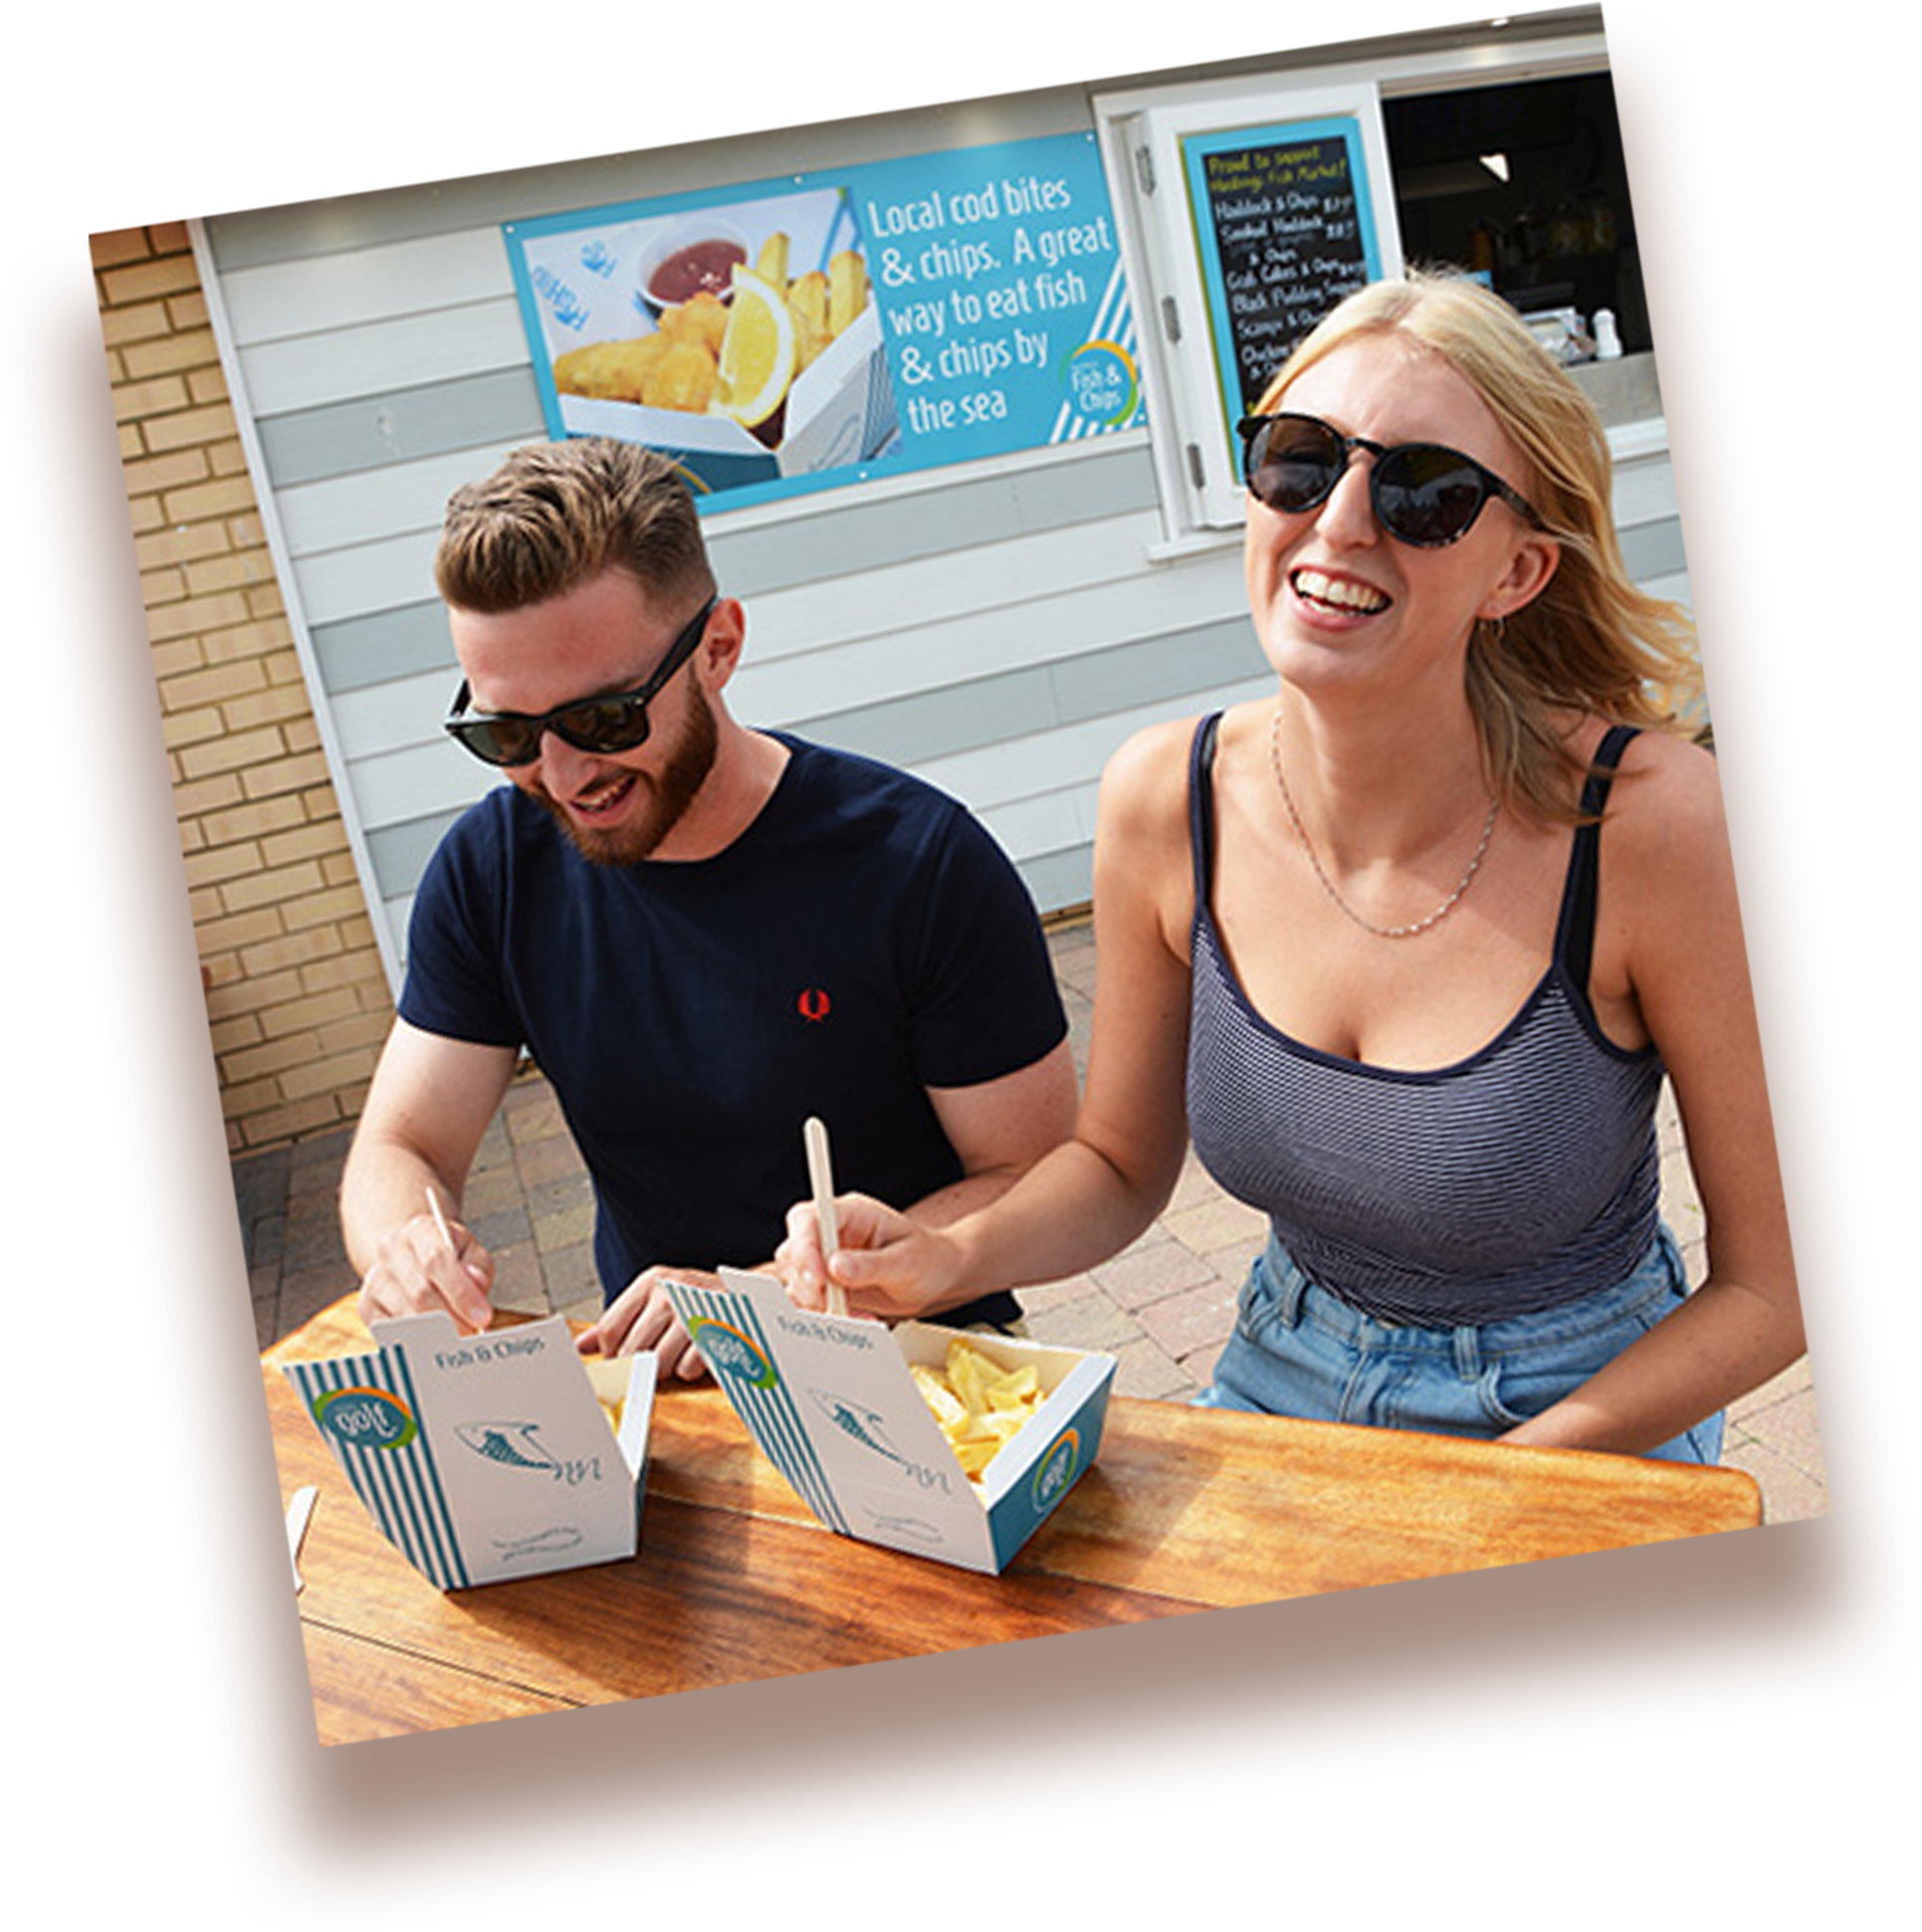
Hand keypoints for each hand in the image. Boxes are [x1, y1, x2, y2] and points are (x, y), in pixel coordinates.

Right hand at [356, 1211, 494, 1333]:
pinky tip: (433, 1339)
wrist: (414, 1260)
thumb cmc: (448, 1258)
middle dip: (451, 1318)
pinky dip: (415, 1339)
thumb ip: (478, 1267)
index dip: (461, 1292)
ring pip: (404, 1313)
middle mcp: (391, 1249)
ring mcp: (375, 1277)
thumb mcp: (471, 1253)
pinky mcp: (366, 1305)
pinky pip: (390, 1329)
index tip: (482, 1316)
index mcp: (420, 1230)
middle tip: (471, 1333)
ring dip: (435, 1333)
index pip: (437, 1259)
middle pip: (419, 1291)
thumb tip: (476, 1281)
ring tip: (456, 1338)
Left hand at [574, 1267, 715, 1381]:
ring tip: (676, 1353)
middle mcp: (671, 1293)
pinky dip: (689, 1369)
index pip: (610, 1329)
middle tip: (655, 1356)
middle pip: (631, 1351)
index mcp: (650, 1282)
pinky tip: (696, 1353)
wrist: (746, 1295)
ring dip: (665, 1368)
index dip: (611, 1353)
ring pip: (658, 1363)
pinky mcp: (716, 1333)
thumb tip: (581, 1345)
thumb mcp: (655, 1298)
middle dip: (640, 1363)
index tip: (622, 1358)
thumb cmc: (694, 1300)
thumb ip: (619, 1321)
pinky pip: (687, 1368)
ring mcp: (694, 1313)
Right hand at [775, 1193, 967, 1320]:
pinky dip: (826, 1316)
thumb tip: (835, 1267)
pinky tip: (853, 1319)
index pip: (808, 1218)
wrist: (937, 1278)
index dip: (804, 1246)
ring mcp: (826, 1259)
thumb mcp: (906, 1261)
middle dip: (807, 1283)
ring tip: (856, 1315)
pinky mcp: (826, 1285)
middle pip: (793, 1251)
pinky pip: (810, 1301)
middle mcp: (832, 1233)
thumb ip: (871, 1265)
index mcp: (851, 1213)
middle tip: (830, 1304)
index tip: (818, 1278)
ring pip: (797, 1280)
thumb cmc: (927, 1259)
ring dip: (818, 1304)